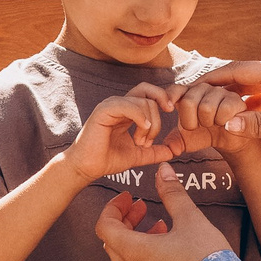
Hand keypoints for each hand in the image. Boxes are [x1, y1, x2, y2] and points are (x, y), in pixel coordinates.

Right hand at [60, 86, 184, 184]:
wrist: (87, 168)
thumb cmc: (107, 160)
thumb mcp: (138, 155)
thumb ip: (154, 152)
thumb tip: (173, 152)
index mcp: (127, 110)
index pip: (149, 93)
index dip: (163, 99)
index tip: (171, 113)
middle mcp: (119, 104)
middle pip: (149, 92)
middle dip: (159, 112)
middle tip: (155, 132)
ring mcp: (111, 105)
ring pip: (143, 101)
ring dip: (149, 123)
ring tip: (141, 142)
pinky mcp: (104, 110)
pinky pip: (129, 105)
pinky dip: (140, 118)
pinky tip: (142, 132)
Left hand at [94, 162, 233, 260]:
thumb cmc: (206, 258)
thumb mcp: (190, 219)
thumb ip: (172, 193)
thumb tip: (163, 170)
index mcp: (134, 251)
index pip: (104, 226)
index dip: (113, 208)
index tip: (128, 198)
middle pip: (113, 243)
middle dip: (125, 222)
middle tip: (143, 208)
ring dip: (138, 241)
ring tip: (161, 227)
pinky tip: (170, 254)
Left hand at [165, 80, 258, 160]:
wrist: (227, 140)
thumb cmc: (205, 135)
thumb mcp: (185, 141)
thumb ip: (173, 143)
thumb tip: (168, 149)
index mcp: (188, 94)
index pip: (175, 89)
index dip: (170, 98)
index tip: (169, 110)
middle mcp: (203, 88)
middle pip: (188, 101)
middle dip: (191, 121)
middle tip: (199, 126)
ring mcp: (219, 92)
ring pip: (206, 107)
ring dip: (208, 122)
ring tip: (213, 124)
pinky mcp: (235, 99)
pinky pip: (224, 110)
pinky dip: (222, 121)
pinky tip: (224, 123)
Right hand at [192, 58, 260, 152]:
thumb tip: (228, 125)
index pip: (238, 70)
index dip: (212, 78)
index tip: (191, 87)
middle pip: (245, 74)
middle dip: (221, 86)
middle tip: (197, 98)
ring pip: (259, 82)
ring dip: (239, 94)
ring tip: (218, 109)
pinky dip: (257, 99)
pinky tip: (250, 114)